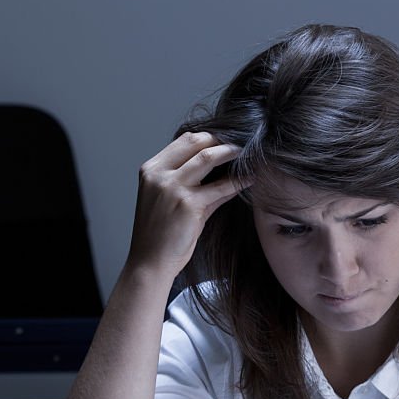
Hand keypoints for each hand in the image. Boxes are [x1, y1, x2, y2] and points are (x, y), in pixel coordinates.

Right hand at [127, 131, 246, 278]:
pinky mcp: (189, 205)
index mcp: (151, 170)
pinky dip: (237, 181)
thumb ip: (195, 184)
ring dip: (231, 152)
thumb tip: (224, 173)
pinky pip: (220, 187)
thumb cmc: (160, 235)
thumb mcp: (170, 201)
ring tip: (247, 152)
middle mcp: (160, 174)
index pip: (183, 140)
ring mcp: (173, 188)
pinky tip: (249, 179)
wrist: (150, 262)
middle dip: (220, 139)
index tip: (226, 139)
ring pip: (207, 157)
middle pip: (195, 141)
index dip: (208, 136)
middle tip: (241, 142)